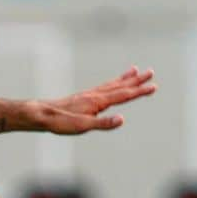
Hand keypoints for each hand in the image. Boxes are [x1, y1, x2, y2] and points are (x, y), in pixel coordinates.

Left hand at [26, 67, 155, 134]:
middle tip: (151, 73)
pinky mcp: (84, 97)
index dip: (139, 91)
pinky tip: (113, 83)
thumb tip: (122, 120)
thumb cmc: (61, 123)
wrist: (42, 115)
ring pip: (112, 84)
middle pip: (121, 86)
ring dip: (126, 78)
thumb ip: (103, 124)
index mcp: (98, 102)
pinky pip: (103, 87)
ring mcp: (89, 95)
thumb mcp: (83, 127)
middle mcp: (96, 95)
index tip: (154, 86)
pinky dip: (112, 82)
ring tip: (136, 70)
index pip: (124, 96)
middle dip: (137, 81)